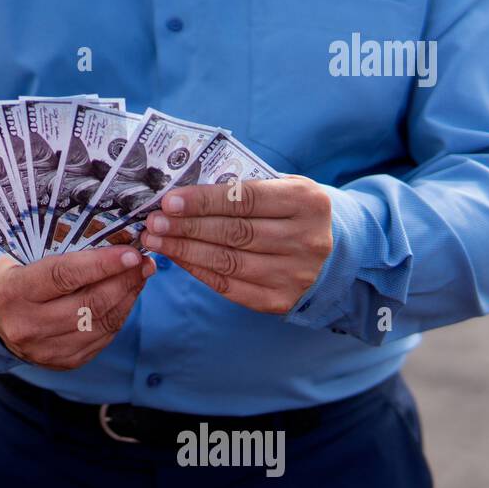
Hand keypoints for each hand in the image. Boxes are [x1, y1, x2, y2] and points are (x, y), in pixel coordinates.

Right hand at [0, 246, 154, 369]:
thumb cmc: (14, 278)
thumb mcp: (21, 259)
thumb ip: (60, 252)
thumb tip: (112, 242)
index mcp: (13, 292)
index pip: (63, 276)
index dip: (101, 264)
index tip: (129, 253)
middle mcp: (27, 325)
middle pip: (88, 303)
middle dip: (123, 280)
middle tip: (143, 261)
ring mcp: (45, 349)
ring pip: (101, 323)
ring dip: (127, 297)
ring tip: (140, 275)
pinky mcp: (63, 362)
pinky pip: (102, 338)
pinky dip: (119, 315)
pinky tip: (126, 296)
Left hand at [141, 176, 332, 313]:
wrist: (334, 253)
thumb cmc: (292, 212)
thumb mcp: (282, 187)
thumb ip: (242, 187)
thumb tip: (184, 194)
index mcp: (307, 202)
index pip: (245, 199)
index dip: (204, 201)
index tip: (170, 201)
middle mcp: (306, 240)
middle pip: (234, 232)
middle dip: (187, 227)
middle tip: (154, 222)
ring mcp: (295, 274)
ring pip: (228, 261)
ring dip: (184, 251)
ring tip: (155, 240)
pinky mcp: (280, 300)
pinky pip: (229, 286)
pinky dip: (197, 271)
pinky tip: (176, 258)